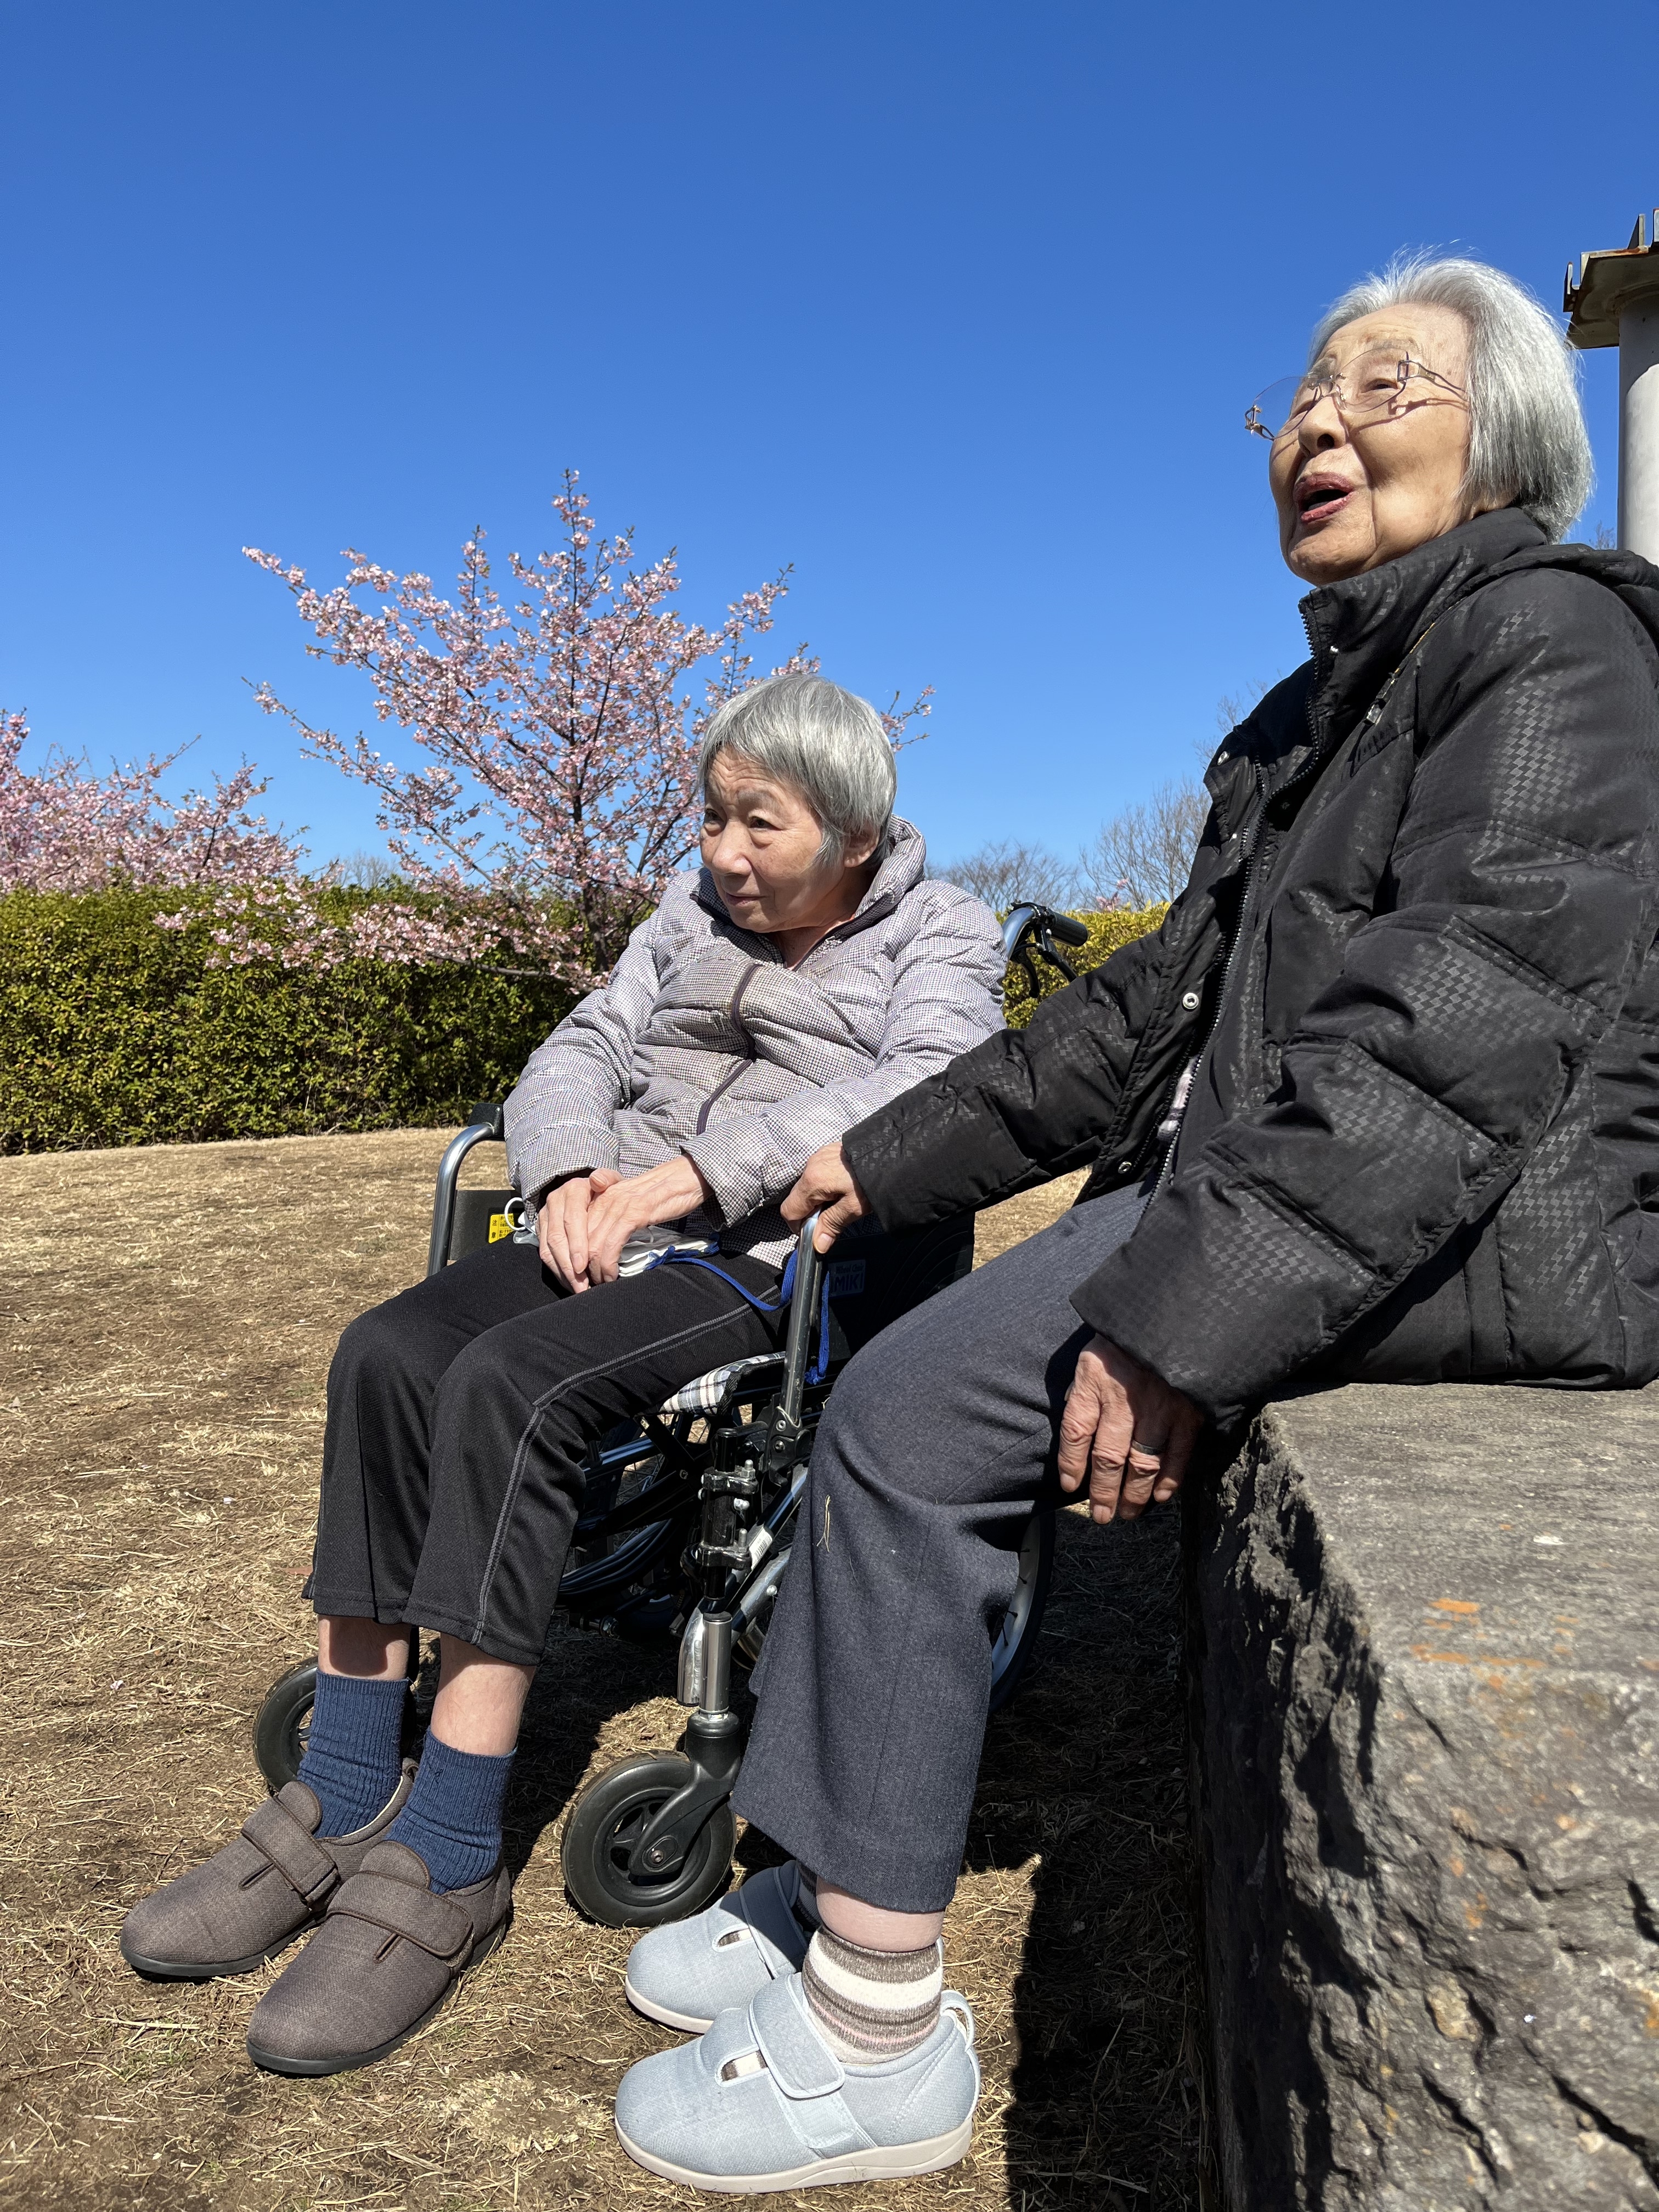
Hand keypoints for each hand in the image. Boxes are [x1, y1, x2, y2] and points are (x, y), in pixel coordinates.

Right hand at [537, 1169, 618, 1289]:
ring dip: (562, 1272)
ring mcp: (546, 1215)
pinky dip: (557, 1270)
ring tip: (577, 1289)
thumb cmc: (605, 1190)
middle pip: (557, 1238)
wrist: (585, 1188)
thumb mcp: (613, 1181)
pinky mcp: (541, 1228)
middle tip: (582, 1286)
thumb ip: (609, 1179)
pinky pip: (544, 1253)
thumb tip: (598, 1180)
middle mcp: (555, 1201)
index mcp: (573, 1191)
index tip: (583, 1266)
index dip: (576, 1245)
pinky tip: (570, 1282)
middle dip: (569, 1266)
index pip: (572, 1220)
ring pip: (547, 1248)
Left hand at [581, 1156, 711, 1286]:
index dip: (575, 1254)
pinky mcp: (635, 1213)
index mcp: (602, 1195)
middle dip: (583, 1267)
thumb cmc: (662, 1193)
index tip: (582, 1272)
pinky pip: (612, 1244)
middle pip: (581, 1239)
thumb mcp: (631, 1201)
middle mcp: (606, 1198)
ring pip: (594, 1244)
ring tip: (601, 1283)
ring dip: (595, 1270)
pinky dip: (609, 1264)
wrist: (687, 1176)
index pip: (577, 1228)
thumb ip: (613, 1215)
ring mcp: (620, 1205)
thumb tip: (603, 1242)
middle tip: (589, 1284)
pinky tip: (612, 1275)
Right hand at [781, 1142, 871, 1252]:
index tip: (814, 1232)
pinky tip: (843, 1187)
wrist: (891, 1151)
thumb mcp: (854, 1207)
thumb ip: (832, 1225)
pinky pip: (817, 1173)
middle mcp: (810, 1166)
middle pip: (797, 1198)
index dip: (798, 1226)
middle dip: (810, 1212)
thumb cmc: (873, 1180)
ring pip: (807, 1185)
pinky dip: (824, 1184)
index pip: (789, 1211)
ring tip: (841, 1201)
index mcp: (812, 1182)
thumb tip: (817, 1245)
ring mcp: (818, 1156)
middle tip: (832, 1217)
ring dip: (818, 1198)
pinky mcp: (828, 1151)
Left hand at [1057, 1334, 1201, 1524]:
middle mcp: (1125, 1398)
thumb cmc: (1127, 1341)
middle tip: (1102, 1516)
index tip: (1070, 1487)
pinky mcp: (1188, 1412)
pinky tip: (1159, 1497)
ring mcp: (1159, 1407)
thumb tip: (1076, 1435)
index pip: (1076, 1431)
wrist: (1176, 1314)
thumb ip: (1084, 1393)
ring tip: (1127, 1513)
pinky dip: (1168, 1480)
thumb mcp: (1093, 1357)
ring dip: (1133, 1494)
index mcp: (1095, 1381)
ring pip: (1142, 1463)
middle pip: (1108, 1456)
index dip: (1071, 1463)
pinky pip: (1178, 1454)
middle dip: (1103, 1492)